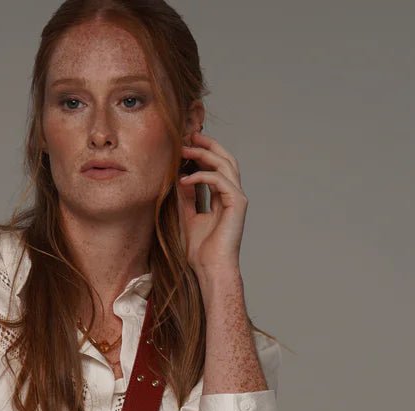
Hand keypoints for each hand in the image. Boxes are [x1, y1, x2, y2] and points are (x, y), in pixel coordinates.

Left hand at [175, 131, 247, 276]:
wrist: (210, 269)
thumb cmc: (200, 251)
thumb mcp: (186, 217)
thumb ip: (185, 198)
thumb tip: (177, 178)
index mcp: (222, 197)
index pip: (215, 167)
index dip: (201, 153)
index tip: (183, 145)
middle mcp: (232, 195)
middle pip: (224, 158)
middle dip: (206, 145)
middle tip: (187, 137)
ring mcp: (237, 198)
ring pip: (225, 164)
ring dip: (203, 154)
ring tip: (183, 151)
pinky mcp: (237, 203)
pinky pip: (220, 180)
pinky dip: (201, 176)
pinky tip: (184, 180)